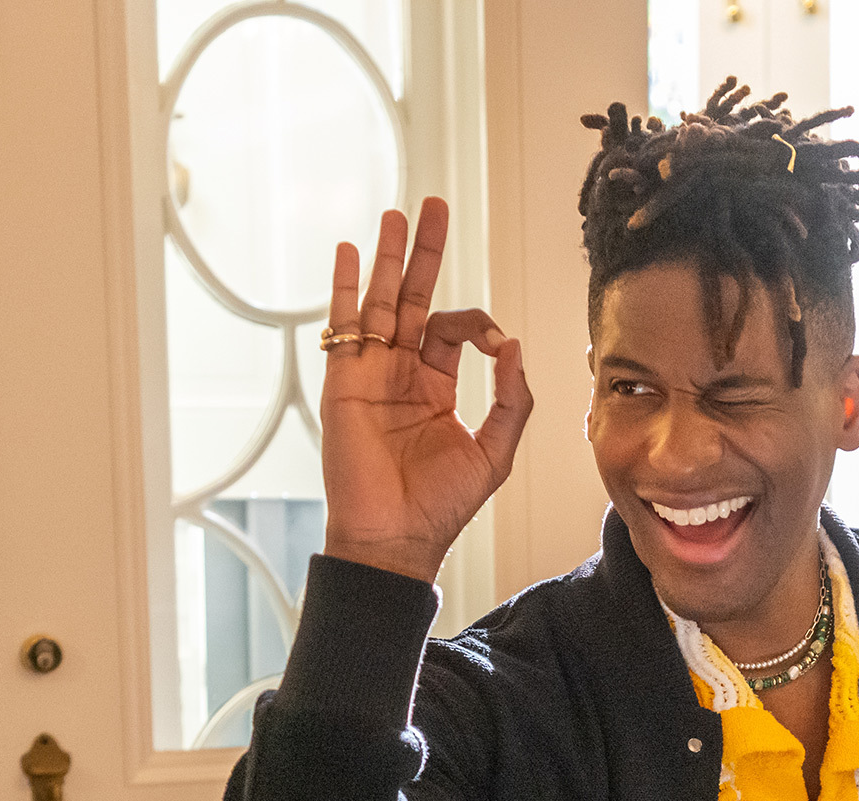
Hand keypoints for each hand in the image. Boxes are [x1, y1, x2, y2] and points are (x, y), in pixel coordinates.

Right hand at [318, 197, 532, 581]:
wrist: (397, 537)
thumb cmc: (442, 504)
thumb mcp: (496, 449)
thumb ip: (512, 397)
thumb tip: (513, 343)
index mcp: (435, 386)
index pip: (454, 330)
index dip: (479, 325)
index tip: (495, 344)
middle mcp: (401, 373)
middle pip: (414, 298)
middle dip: (425, 252)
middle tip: (434, 206)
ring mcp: (370, 373)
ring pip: (381, 302)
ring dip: (389, 257)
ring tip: (398, 215)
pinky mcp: (344, 381)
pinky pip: (345, 326)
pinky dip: (347, 288)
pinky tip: (352, 252)